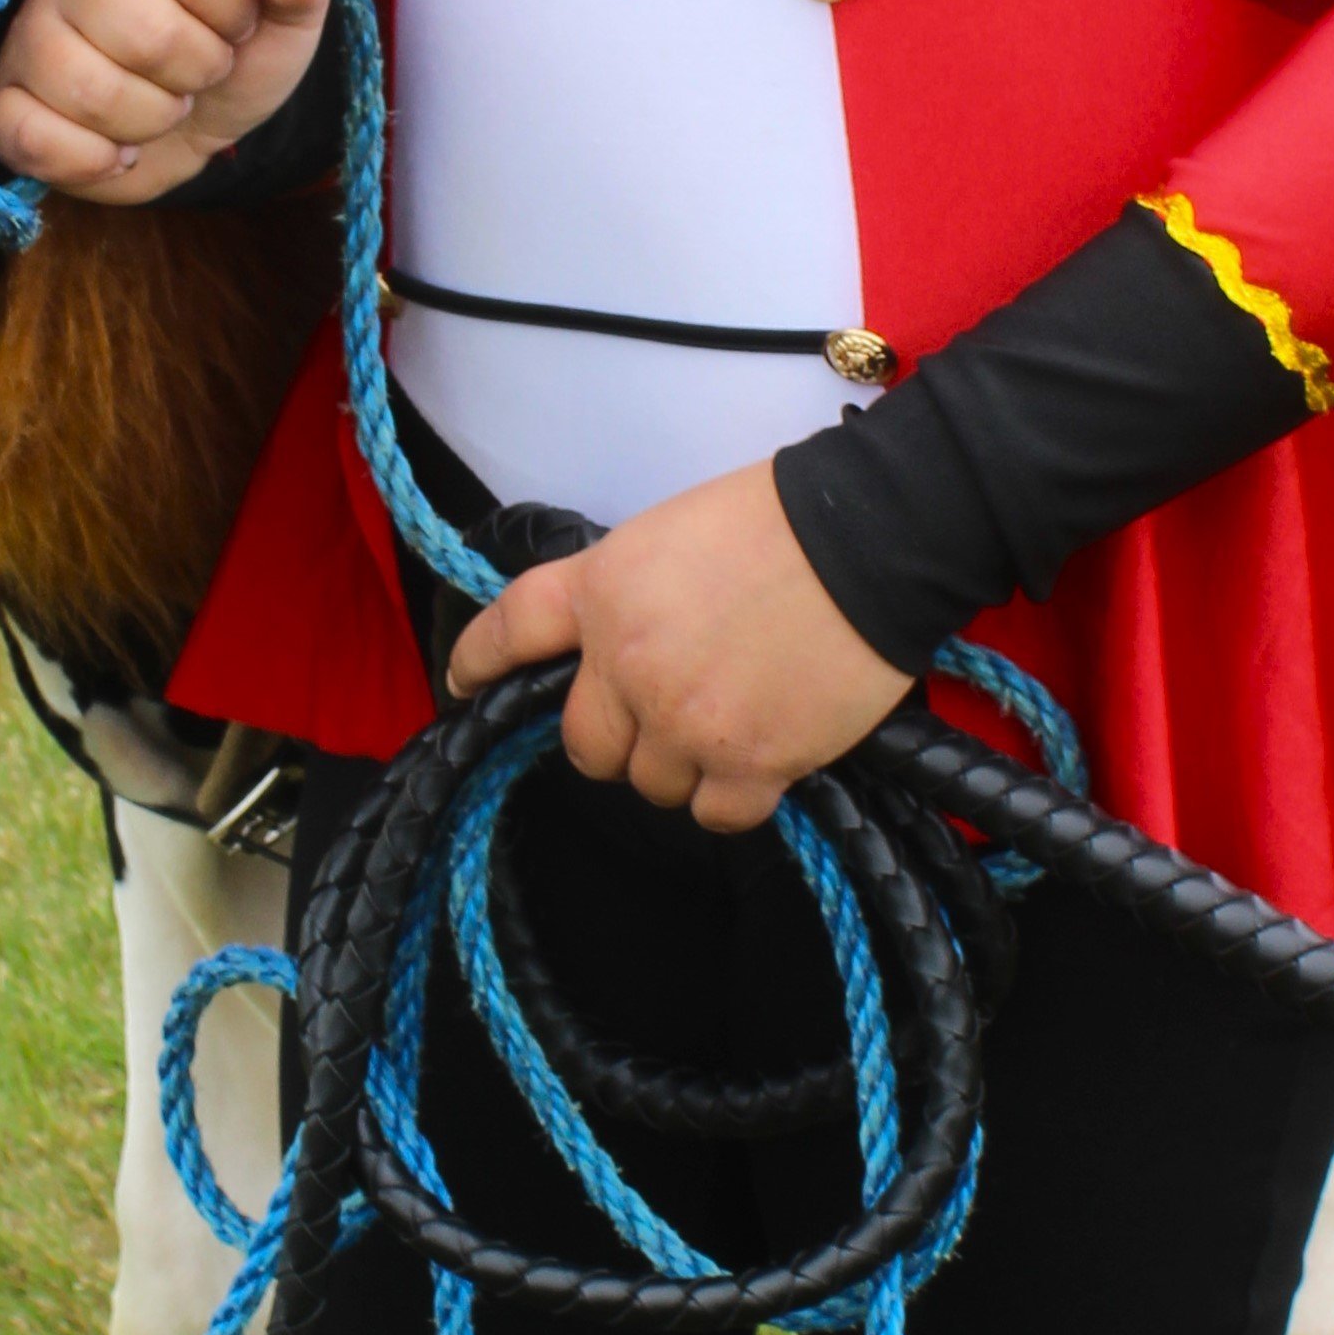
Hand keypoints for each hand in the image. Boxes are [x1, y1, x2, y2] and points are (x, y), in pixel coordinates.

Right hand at [0, 0, 335, 203]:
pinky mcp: (5, 99)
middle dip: (195, 74)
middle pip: (144, 34)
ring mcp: (28, 31)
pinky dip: (93, 161)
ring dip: (149, 120)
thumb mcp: (283, 16)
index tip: (233, 24)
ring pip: (90, 92)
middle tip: (197, 72)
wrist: (189, 124)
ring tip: (158, 104)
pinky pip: (38, 140)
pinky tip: (114, 146)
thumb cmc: (228, 50)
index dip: (235, 15)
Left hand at [447, 461, 908, 833]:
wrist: (870, 539)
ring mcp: (684, 718)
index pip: (512, 631)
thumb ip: (629, 596)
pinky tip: (763, 759)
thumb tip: (624, 647)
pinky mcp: (749, 761)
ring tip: (736, 719)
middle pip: (585, 744)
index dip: (479, 663)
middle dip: (616, 739)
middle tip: (662, 718)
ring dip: (683, 765)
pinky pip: (715, 814)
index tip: (463, 682)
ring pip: (651, 784)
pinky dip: (734, 796)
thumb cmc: (784, 519)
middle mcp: (628, 663)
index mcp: (603, 590)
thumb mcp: (672, 531)